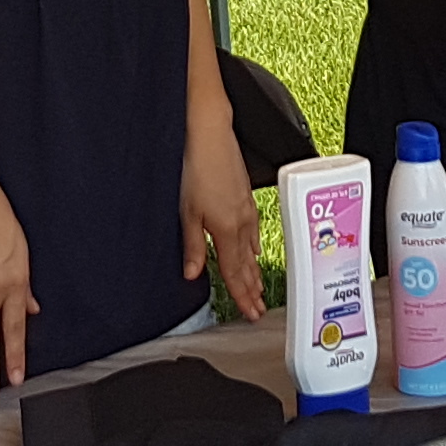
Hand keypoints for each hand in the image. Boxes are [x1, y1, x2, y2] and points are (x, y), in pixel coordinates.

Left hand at [181, 103, 267, 322]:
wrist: (210, 132)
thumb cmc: (196, 167)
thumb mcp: (187, 211)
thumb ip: (193, 246)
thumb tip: (193, 273)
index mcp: (227, 230)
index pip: (235, 272)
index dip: (242, 295)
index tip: (250, 313)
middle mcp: (242, 222)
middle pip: (248, 264)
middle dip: (252, 289)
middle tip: (257, 310)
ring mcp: (247, 208)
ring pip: (252, 249)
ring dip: (255, 270)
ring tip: (258, 288)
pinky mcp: (246, 196)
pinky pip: (254, 231)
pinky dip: (255, 247)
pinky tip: (255, 250)